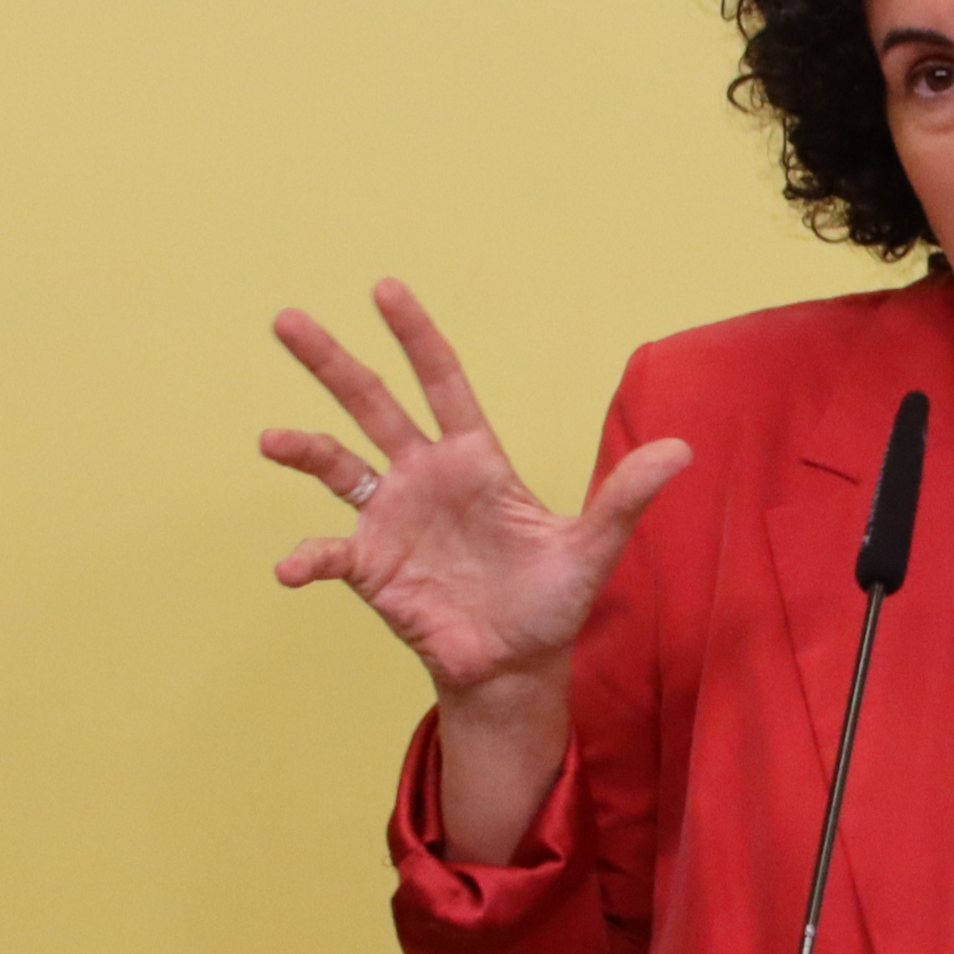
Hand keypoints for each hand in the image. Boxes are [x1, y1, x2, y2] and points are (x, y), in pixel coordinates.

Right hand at [260, 280, 690, 729]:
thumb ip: (626, 498)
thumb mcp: (593, 550)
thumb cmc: (551, 602)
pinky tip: (291, 568)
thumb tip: (682, 449)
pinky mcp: (370, 567)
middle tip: (287, 318)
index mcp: (475, 460)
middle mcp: (424, 477)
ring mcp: (391, 519)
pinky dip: (306, 556)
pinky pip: (328, 551)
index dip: (417, 335)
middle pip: (372, 404)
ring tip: (271, 439)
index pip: (442, 381)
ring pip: (336, 464)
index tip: (385, 288)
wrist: (515, 666)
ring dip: (302, 448)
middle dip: (331, 362)